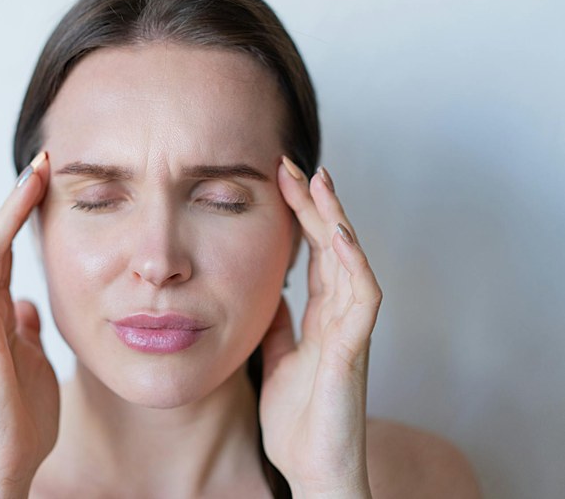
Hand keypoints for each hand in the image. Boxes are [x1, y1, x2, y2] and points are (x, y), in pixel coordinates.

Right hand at [0, 152, 57, 497]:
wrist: (9, 464)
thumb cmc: (21, 419)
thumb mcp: (36, 361)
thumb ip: (27, 330)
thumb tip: (27, 306)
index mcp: (1, 313)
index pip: (9, 251)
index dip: (25, 215)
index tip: (50, 179)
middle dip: (17, 201)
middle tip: (42, 162)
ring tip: (26, 186)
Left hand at [259, 158, 381, 498]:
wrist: (313, 469)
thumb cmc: (299, 420)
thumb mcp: (277, 360)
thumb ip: (279, 327)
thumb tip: (270, 296)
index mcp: (321, 318)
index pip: (314, 256)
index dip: (300, 217)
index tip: (279, 180)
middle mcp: (339, 317)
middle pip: (333, 248)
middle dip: (316, 204)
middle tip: (294, 164)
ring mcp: (350, 331)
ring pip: (351, 263)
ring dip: (337, 220)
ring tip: (319, 182)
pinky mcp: (353, 350)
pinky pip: (362, 300)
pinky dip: (354, 265)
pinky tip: (340, 237)